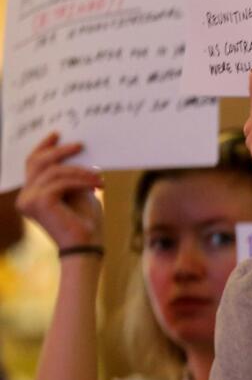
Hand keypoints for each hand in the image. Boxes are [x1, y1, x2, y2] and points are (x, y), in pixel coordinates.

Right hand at [16, 132, 103, 249]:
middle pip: (38, 162)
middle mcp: (25, 197)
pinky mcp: (39, 202)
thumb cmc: (85, 220)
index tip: (58, 134)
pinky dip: (81, 180)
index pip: (32, 164)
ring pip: (54, 171)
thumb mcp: (77, 190)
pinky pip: (61, 182)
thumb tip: (73, 149)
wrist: (87, 244)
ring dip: (80, 171)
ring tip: (99, 177)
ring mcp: (29, 200)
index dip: (43, 147)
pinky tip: (97, 185)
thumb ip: (69, 174)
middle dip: (60, 151)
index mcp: (31, 193)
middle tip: (81, 145)